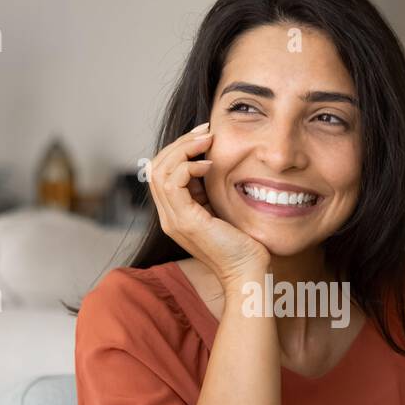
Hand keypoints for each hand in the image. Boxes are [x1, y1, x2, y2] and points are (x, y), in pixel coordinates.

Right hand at [147, 122, 270, 288]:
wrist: (248, 273)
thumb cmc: (244, 245)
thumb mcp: (223, 210)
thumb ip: (212, 191)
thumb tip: (213, 162)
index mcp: (177, 213)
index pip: (163, 171)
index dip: (180, 149)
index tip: (205, 137)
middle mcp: (169, 217)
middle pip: (155, 166)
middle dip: (179, 142)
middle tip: (206, 131)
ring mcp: (173, 220)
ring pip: (159, 170)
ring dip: (183, 148)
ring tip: (207, 140)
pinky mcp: (184, 221)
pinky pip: (173, 182)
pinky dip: (188, 166)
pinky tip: (209, 165)